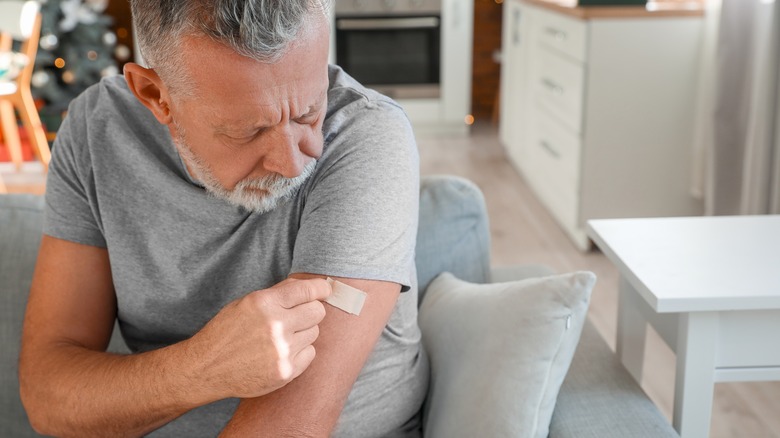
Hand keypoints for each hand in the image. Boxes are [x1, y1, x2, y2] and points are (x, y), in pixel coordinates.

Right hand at [184, 278, 330, 400]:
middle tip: (299, 316)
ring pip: (314, 333)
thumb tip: (309, 286)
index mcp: (264, 303)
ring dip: (303, 332)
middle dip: (311, 311)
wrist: (208, 368)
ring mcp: (282, 351)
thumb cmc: (228, 331)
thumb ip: (278, 294)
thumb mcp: (246, 303)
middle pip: (317, 312)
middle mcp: (275, 326)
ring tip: (282, 336)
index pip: (307, 290)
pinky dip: (300, 351)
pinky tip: (282, 352)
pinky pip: (310, 353)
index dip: (321, 288)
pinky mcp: (286, 371)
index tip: (325, 290)